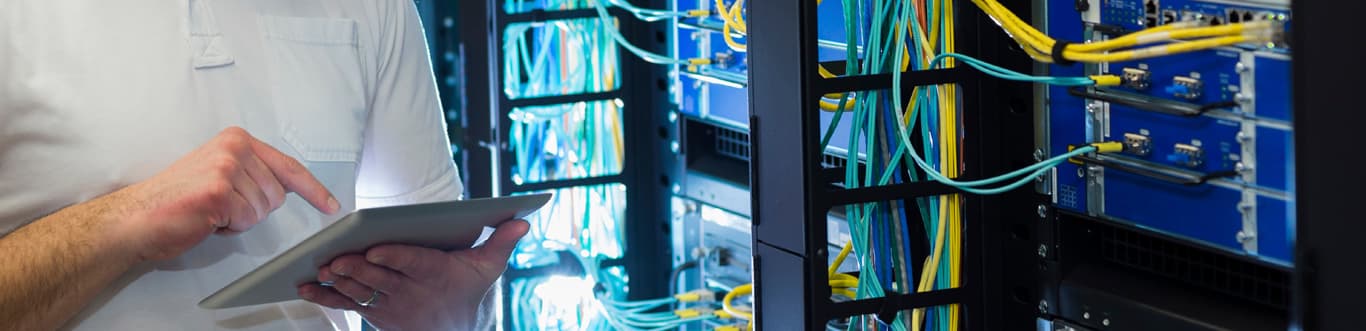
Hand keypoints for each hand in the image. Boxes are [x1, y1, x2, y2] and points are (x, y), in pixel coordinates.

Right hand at [111, 127, 338, 261]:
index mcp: (236, 139)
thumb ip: (253, 173)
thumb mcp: (220, 173)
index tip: (331, 205)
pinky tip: (205, 218)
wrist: (137, 216)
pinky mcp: (218, 191)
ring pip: (262, 210)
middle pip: (278, 195)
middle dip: (253, 210)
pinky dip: (228, 228)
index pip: (288, 166)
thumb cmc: (177, 200)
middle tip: (220, 206)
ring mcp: (226, 167)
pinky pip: (245, 220)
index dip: (313, 189)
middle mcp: (234, 147)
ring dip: (239, 220)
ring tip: (209, 210)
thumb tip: (288, 187)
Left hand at [299, 220, 530, 330]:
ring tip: (321, 269)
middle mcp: (411, 291)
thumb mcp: (488, 267)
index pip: (412, 264)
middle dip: (357, 269)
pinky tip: (306, 286)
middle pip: (380, 279)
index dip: (394, 257)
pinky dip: (324, 296)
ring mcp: (390, 304)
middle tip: (336, 259)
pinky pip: (346, 303)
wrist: (453, 330)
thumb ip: (502, 241)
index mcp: (436, 273)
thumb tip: (523, 220)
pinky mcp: (374, 312)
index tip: (376, 250)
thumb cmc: (466, 290)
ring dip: (338, 281)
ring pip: (360, 291)